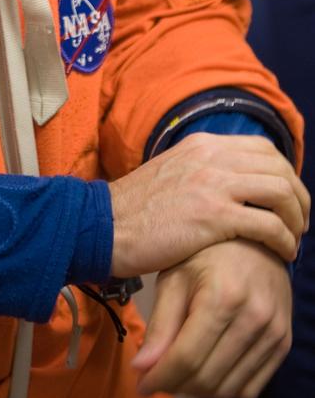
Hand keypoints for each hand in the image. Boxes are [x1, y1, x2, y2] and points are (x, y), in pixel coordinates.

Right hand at [108, 134, 308, 275]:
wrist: (103, 224)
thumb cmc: (133, 210)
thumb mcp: (170, 172)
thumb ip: (199, 171)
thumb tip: (229, 186)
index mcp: (200, 144)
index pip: (261, 148)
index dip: (283, 173)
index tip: (286, 198)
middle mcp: (210, 156)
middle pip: (278, 166)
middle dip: (298, 196)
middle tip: (298, 221)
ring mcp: (213, 183)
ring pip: (280, 191)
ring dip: (295, 218)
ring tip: (293, 238)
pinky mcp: (213, 216)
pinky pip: (269, 224)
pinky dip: (284, 240)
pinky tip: (281, 253)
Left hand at [131, 239, 291, 397]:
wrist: (255, 241)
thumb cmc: (206, 255)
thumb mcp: (175, 277)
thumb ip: (160, 324)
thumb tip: (141, 367)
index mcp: (222, 296)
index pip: (187, 357)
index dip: (160, 377)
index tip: (141, 384)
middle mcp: (253, 317)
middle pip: (207, 377)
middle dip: (175, 386)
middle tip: (155, 379)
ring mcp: (273, 332)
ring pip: (228, 388)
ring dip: (197, 391)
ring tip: (177, 376)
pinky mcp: (283, 343)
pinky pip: (250, 388)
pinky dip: (223, 389)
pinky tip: (204, 374)